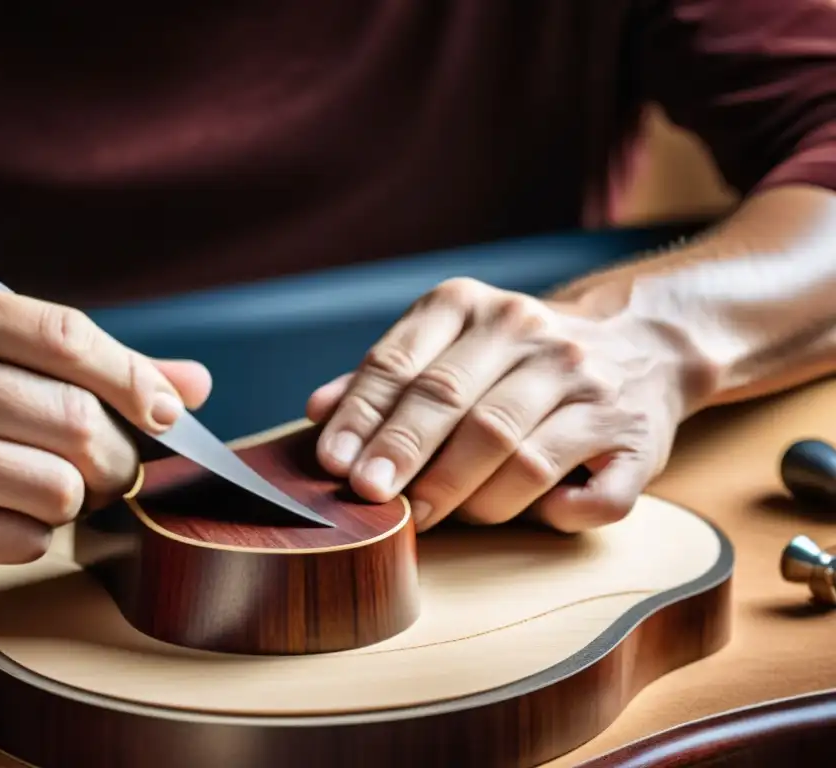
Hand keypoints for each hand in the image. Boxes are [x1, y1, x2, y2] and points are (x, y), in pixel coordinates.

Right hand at [0, 284, 210, 590]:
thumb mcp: (6, 364)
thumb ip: (103, 367)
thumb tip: (194, 386)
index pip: (64, 335)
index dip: (132, 378)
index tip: (166, 413)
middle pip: (73, 418)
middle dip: (115, 455)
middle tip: (108, 466)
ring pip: (58, 485)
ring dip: (79, 499)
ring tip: (54, 489)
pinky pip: (25, 538)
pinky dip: (37, 535)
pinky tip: (4, 517)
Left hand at [308, 278, 696, 532]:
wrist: (643, 343)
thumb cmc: (517, 359)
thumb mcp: (448, 344)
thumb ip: (385, 378)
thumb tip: (316, 413)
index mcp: (473, 307)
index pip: (403, 364)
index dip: (363, 418)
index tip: (335, 466)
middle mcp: (535, 335)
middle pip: (457, 407)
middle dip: (407, 458)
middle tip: (374, 500)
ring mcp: (592, 387)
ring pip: (517, 457)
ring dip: (469, 498)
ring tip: (436, 514)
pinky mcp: (637, 438)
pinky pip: (589, 496)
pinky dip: (554, 514)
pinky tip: (535, 514)